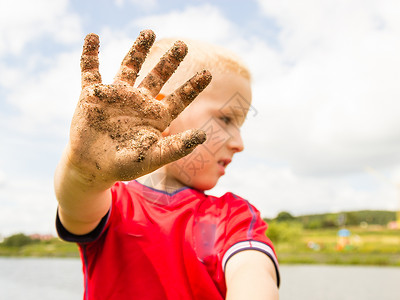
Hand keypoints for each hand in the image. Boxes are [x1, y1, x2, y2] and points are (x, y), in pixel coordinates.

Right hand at [67, 30, 211, 184]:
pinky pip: (90, 70)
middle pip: (158, 76)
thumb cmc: (124, 165)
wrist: (92, 168)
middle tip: (182, 45)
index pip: (179, 97)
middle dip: (170, 60)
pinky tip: (93, 37)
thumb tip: (203, 136)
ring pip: (130, 66)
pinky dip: (90, 55)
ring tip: (150, 32)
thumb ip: (176, 147)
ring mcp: (116, 96)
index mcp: (155, 116)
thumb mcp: (153, 157)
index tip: (208, 74)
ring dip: (138, 49)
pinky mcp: (91, 95)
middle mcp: (138, 102)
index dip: (193, 86)